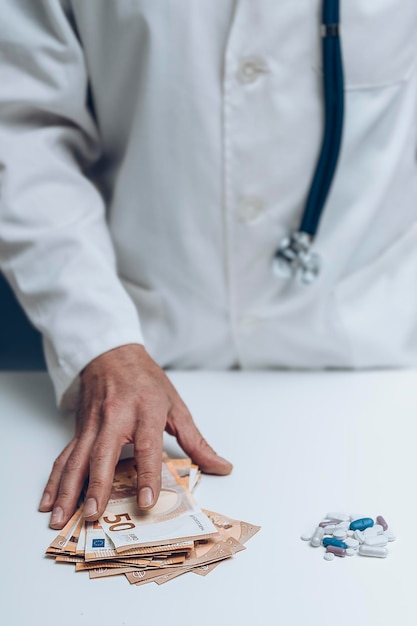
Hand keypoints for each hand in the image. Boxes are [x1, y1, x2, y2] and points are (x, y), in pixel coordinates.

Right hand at [38, 344, 231, 528]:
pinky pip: (64, 457)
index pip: (147, 446)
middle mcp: (115, 418)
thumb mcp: (176, 406)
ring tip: (61, 519)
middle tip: (93, 516)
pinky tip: (48, 502)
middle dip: (96, 487)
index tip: (146, 502)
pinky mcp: (78, 430)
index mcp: (145, 410)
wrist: (112, 354)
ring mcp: (92, 424)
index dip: (147, 475)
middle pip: (103, 454)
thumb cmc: (146, 380)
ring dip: (67, 491)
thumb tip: (222, 467)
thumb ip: (196, 441)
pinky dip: (54, 481)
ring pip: (76, 460)